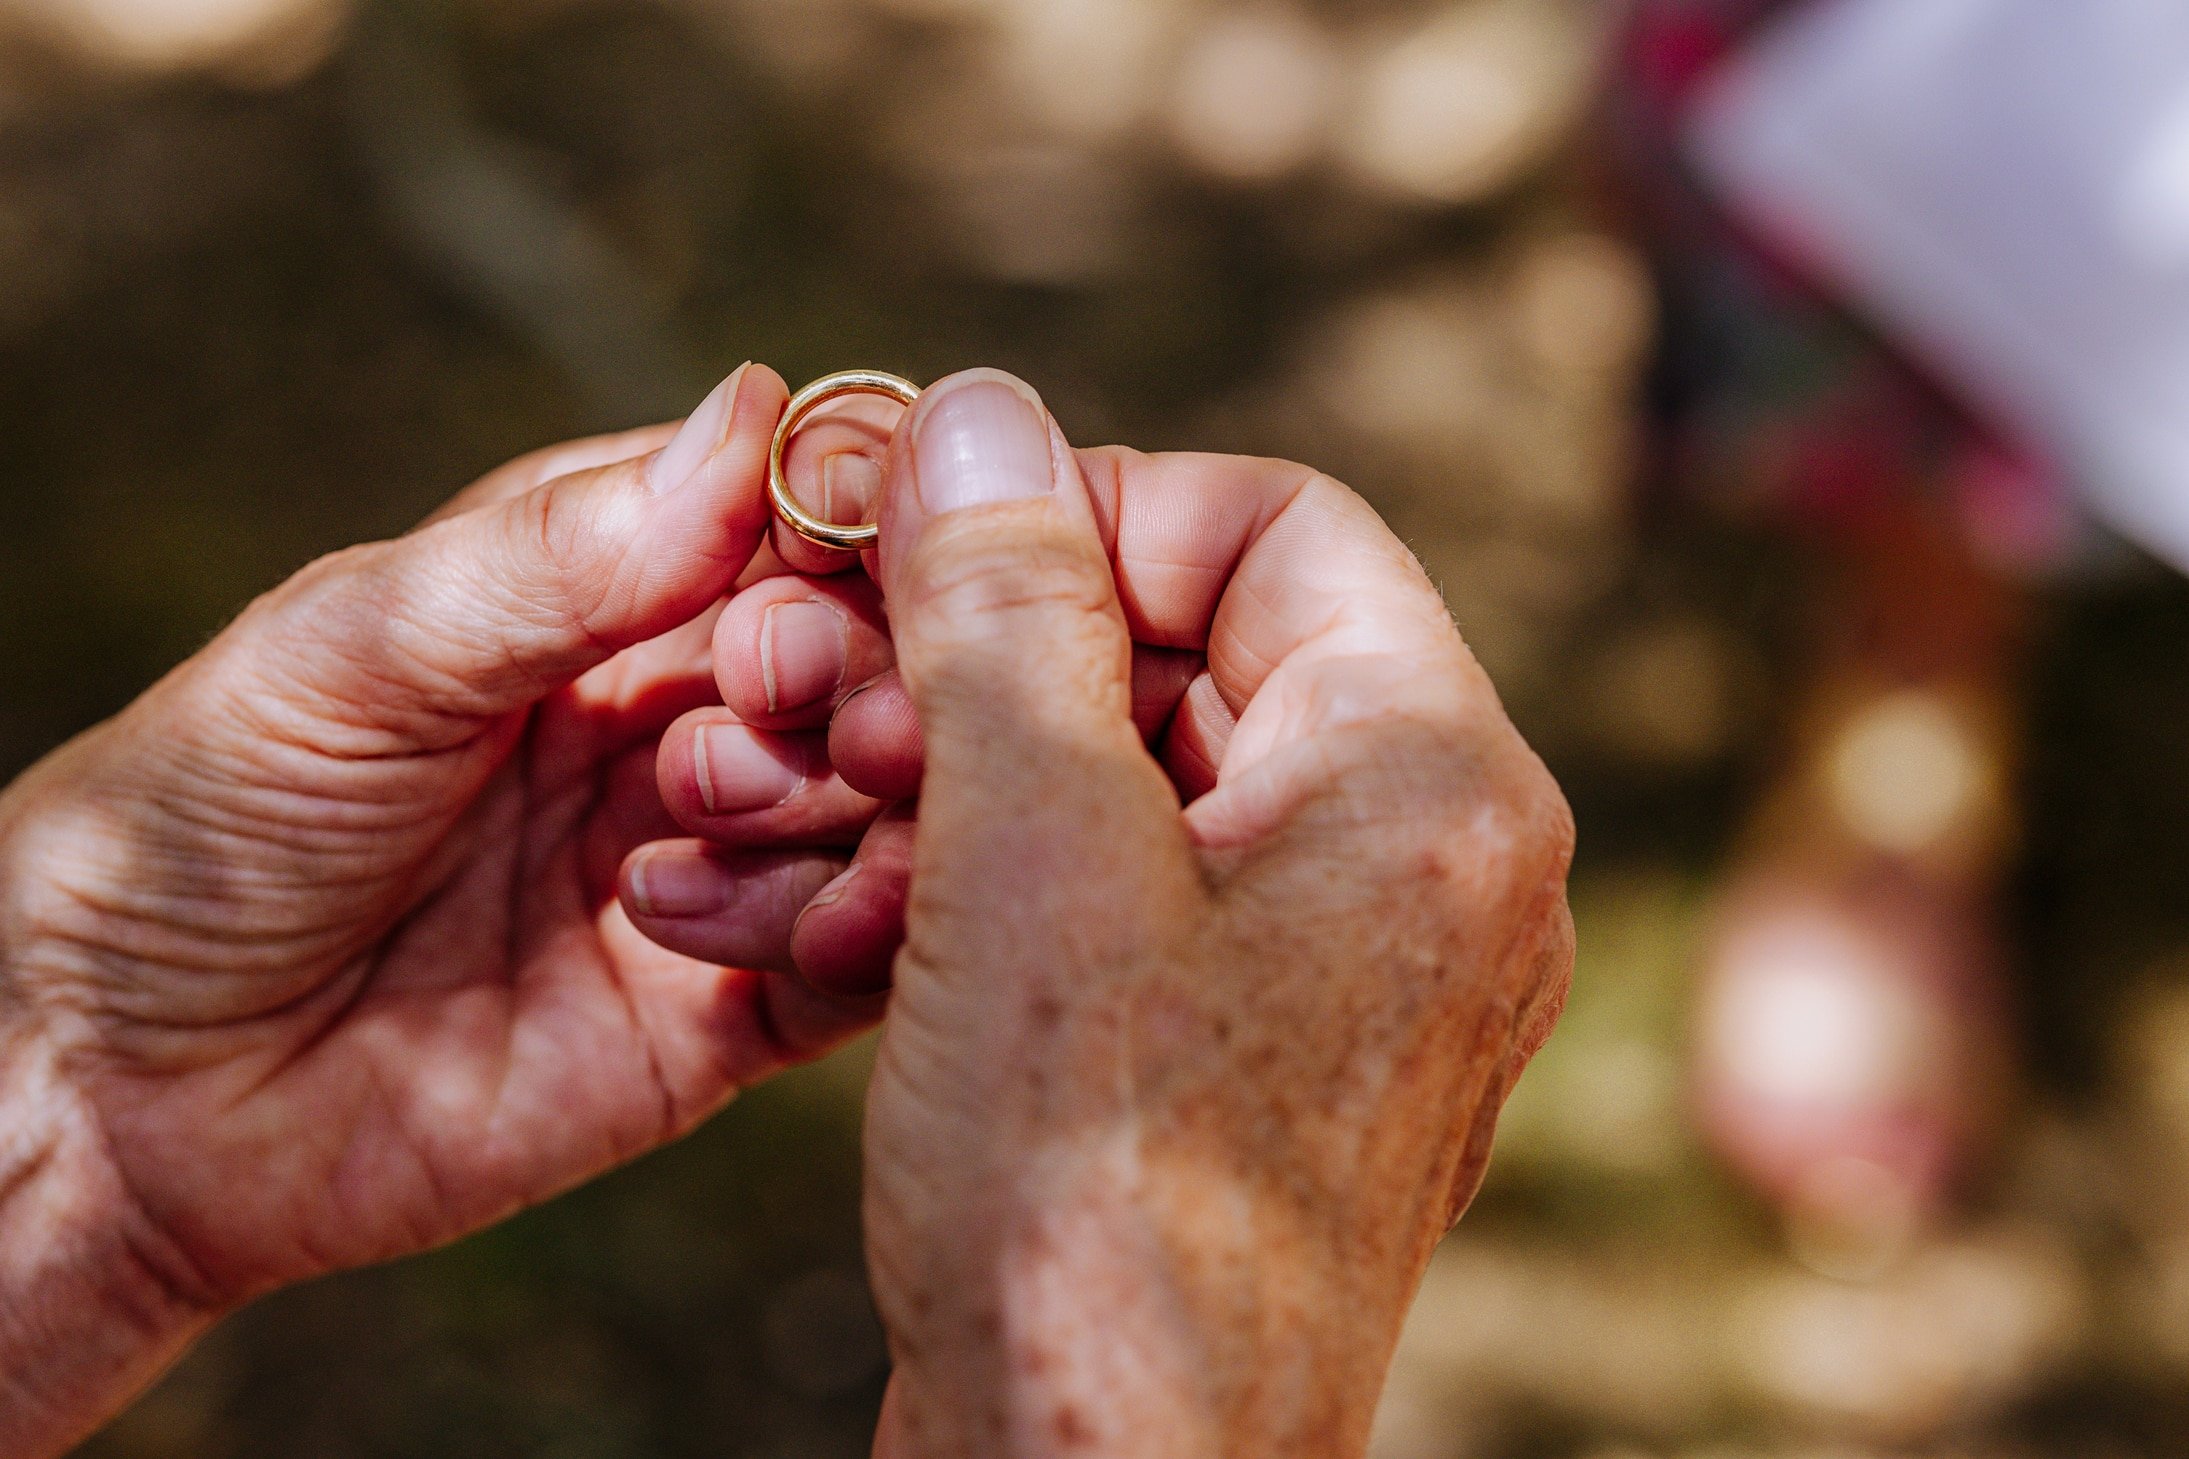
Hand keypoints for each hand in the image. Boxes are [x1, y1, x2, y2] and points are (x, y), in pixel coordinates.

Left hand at [0, 364, 885, 1454]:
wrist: (116, 1087)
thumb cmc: (198, 819)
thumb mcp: (359, 651)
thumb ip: (558, 557)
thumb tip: (755, 414)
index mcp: (610, 590)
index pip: (806, 515)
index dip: (862, 520)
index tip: (845, 555)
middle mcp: (686, 716)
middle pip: (882, 661)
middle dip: (860, 673)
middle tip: (777, 707)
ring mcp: (717, 865)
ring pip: (901, 813)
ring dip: (858, 808)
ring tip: (708, 823)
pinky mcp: (724, 1016)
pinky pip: (863, 973)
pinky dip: (870, 945)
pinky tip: (780, 939)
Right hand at [645, 369, 1575, 1455]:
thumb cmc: (1088, 1190)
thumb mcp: (1028, 849)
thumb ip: (1005, 610)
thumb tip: (985, 412)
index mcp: (1441, 782)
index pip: (1279, 527)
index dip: (1091, 509)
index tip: (928, 553)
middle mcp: (1441, 872)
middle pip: (1210, 657)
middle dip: (1002, 660)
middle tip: (836, 697)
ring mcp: (1365, 979)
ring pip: (1155, 788)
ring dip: (974, 779)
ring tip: (817, 820)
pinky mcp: (1275, 1064)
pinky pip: (1145, 908)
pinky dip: (1009, 889)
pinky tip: (861, 923)